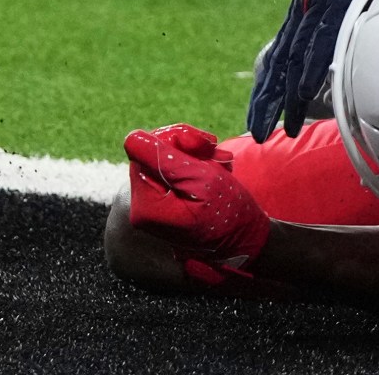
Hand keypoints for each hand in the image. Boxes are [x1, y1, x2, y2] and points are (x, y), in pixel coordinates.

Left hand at [124, 124, 271, 279]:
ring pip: (165, 159)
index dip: (174, 139)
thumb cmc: (229, 214)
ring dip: (195, 155)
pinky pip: (173, 172)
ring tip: (221, 163)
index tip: (204, 145)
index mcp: (146, 206)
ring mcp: (153, 207)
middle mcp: (143, 208)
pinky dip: (196, 165)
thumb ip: (165, 159)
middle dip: (186, 147)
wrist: (247, 241)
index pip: (144, 151)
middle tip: (214, 150)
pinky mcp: (164, 204)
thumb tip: (131, 138)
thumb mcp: (202, 180)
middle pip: (153, 154)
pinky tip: (216, 169)